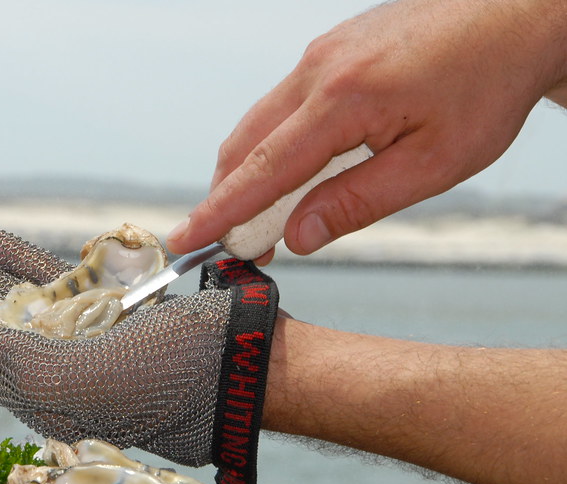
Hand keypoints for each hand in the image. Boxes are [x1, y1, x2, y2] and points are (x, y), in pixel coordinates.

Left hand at [0, 228, 236, 465]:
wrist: (256, 367)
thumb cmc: (185, 375)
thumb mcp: (102, 381)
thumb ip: (32, 371)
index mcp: (43, 393)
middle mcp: (51, 370)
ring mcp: (76, 339)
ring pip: (0, 301)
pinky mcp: (102, 314)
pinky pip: (42, 284)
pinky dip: (8, 261)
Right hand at [168, 0, 566, 260]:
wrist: (515, 12)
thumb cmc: (487, 84)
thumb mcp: (435, 162)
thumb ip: (359, 202)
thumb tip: (299, 235)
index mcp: (342, 99)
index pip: (262, 170)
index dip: (220, 211)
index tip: (185, 238)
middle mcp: (318, 70)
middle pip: (245, 146)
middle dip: (228, 198)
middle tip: (233, 243)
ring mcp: (320, 54)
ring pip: (259, 124)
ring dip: (251, 174)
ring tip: (264, 217)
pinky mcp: (329, 50)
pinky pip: (281, 106)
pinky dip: (273, 145)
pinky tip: (294, 172)